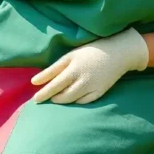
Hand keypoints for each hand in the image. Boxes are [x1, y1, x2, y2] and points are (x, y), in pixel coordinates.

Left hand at [30, 28, 149, 103]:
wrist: (118, 53)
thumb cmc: (90, 52)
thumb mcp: (71, 55)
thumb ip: (54, 68)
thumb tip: (35, 81)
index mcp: (73, 67)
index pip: (54, 82)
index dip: (44, 91)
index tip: (35, 97)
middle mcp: (82, 78)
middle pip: (62, 94)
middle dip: (49, 98)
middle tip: (40, 101)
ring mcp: (92, 87)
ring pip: (71, 99)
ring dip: (61, 100)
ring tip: (54, 99)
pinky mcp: (99, 93)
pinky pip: (83, 102)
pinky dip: (75, 102)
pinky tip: (71, 99)